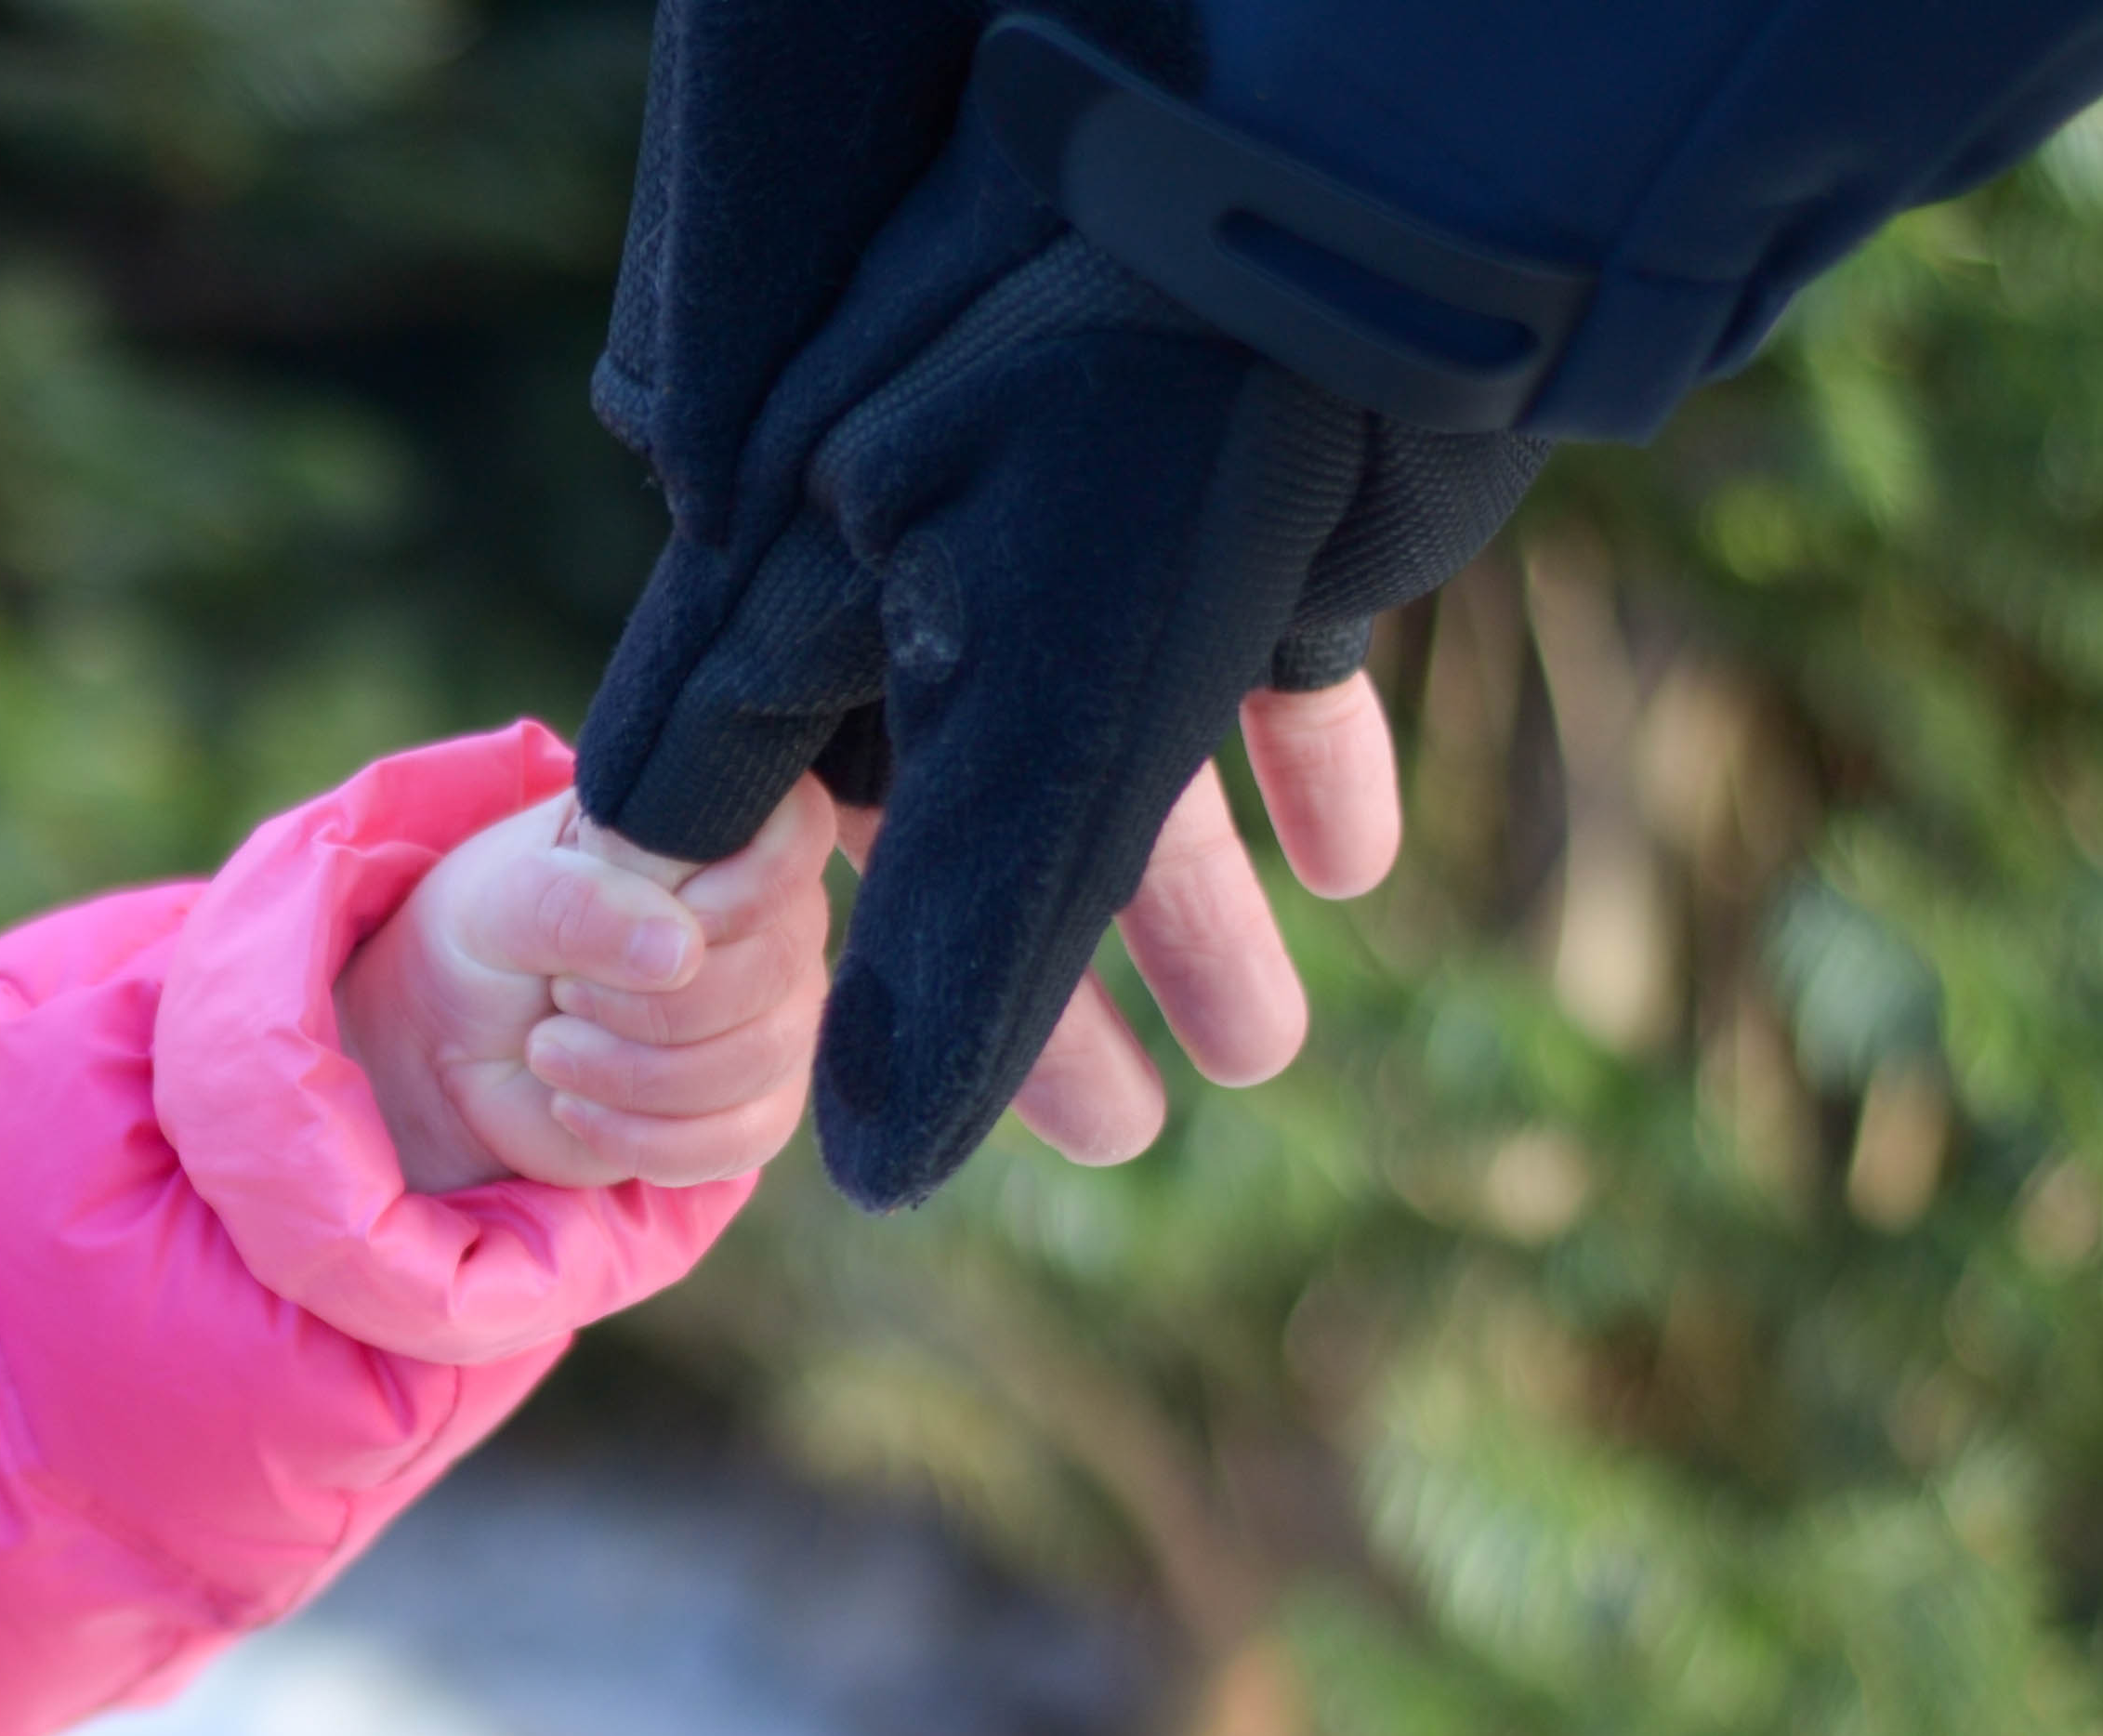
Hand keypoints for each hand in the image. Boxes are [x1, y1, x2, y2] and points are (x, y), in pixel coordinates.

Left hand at [336, 777, 837, 1196]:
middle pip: (774, 966)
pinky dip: (648, 1140)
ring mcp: (772, 1010)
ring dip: (634, 1074)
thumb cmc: (486, 939)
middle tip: (558, 993)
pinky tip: (577, 1112)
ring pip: (761, 1057)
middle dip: (646, 1003)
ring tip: (549, 1049)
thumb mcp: (500, 902)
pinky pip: (747, 1137)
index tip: (628, 919)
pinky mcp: (753, 1100)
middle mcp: (768, 915)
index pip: (797, 835)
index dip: (727, 893)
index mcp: (718, 830)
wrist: (451, 1045)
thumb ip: (577, 904)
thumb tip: (682, 953)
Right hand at [580, 155, 1540, 1210]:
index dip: (768, 955)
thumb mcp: (1032, 751)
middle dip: (1038, 991)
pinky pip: (1245, 640)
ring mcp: (1071, 509)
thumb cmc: (1148, 461)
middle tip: (1124, 1134)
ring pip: (1108, 748)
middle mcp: (914, 553)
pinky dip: (1294, 752)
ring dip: (1193, 906)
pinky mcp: (1223, 472)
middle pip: (942, 817)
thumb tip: (883, 1173)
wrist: (1368, 195)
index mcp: (809, 592)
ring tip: (1269, 1047)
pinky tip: (1355, 863)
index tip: (803, 1081)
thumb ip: (945, 968)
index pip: (734, 812)